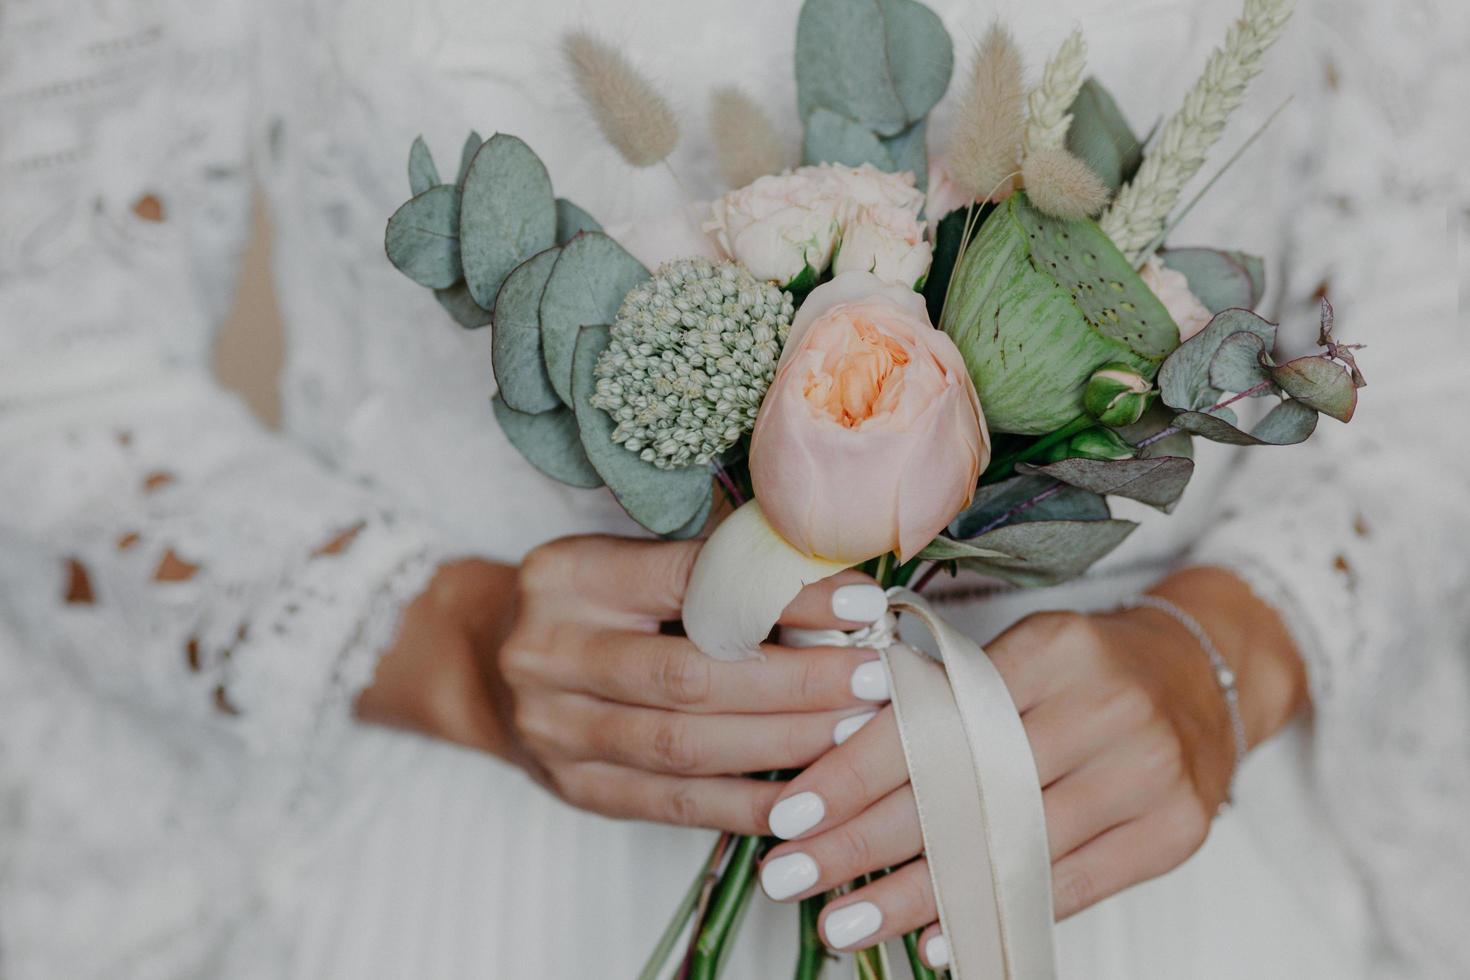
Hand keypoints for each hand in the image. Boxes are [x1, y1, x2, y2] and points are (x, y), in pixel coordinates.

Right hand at [358, 537, 892, 833]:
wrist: (485, 663)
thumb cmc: (584, 603)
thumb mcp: (624, 562)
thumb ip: (707, 572)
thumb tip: (832, 588)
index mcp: (571, 576)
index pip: (692, 582)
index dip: (783, 595)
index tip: (862, 601)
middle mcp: (552, 652)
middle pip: (691, 675)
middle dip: (796, 682)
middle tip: (872, 678)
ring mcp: (556, 730)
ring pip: (686, 747)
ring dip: (784, 744)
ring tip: (856, 731)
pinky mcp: (575, 789)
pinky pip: (672, 806)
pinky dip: (746, 805)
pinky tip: (807, 799)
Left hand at [755, 566, 1307, 966]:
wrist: (1206, 674)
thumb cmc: (1087, 666)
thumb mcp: (1020, 651)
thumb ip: (946, 697)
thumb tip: (838, 765)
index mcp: (1052, 650)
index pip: (935, 719)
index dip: (855, 771)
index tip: (791, 813)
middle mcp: (1104, 708)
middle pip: (965, 789)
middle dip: (864, 842)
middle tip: (792, 879)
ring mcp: (1146, 774)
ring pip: (1009, 850)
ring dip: (916, 897)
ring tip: (845, 925)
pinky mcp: (1173, 832)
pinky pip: (1069, 889)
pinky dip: (996, 917)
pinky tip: (934, 943)